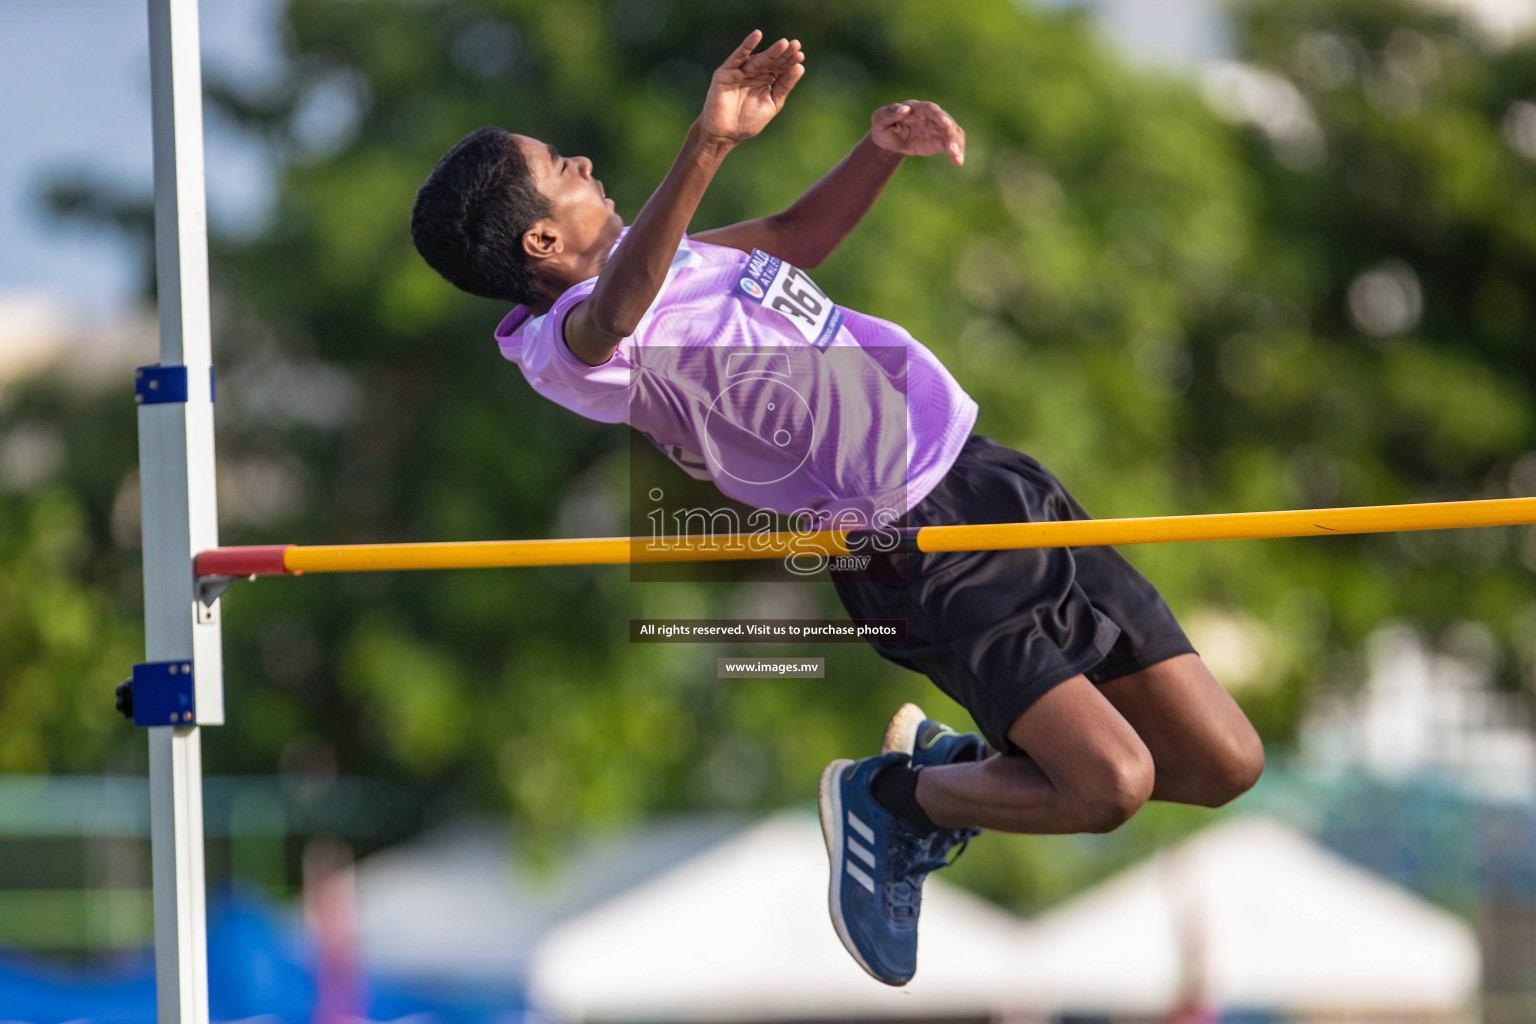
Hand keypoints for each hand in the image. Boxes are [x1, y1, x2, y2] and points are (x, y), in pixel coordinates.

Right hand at [697, 30, 805, 144]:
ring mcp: (740, 71)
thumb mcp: (772, 103)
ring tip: (784, 44)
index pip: (780, 68)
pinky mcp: (726, 72)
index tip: (801, 56)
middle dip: (783, 54)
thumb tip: (800, 68)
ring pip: (758, 59)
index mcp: (766, 80)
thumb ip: (784, 86)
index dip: (790, 62)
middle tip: (796, 45)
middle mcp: (753, 73)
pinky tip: (757, 35)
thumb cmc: (748, 122)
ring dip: (771, 51)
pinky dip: (746, 46)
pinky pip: (737, 57)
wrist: (726, 135)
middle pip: (771, 61)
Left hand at [871, 100, 965, 165]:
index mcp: (915, 108)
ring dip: (957, 145)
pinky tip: (957, 163)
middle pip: (946, 121)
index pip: (930, 109)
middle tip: (952, 149)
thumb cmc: (883, 128)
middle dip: (950, 135)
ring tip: (957, 159)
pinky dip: (957, 152)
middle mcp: (930, 115)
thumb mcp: (879, 120)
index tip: (946, 124)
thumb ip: (888, 113)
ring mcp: (938, 126)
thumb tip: (904, 109)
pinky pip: (953, 144)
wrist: (890, 141)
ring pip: (953, 133)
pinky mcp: (942, 139)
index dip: (939, 116)